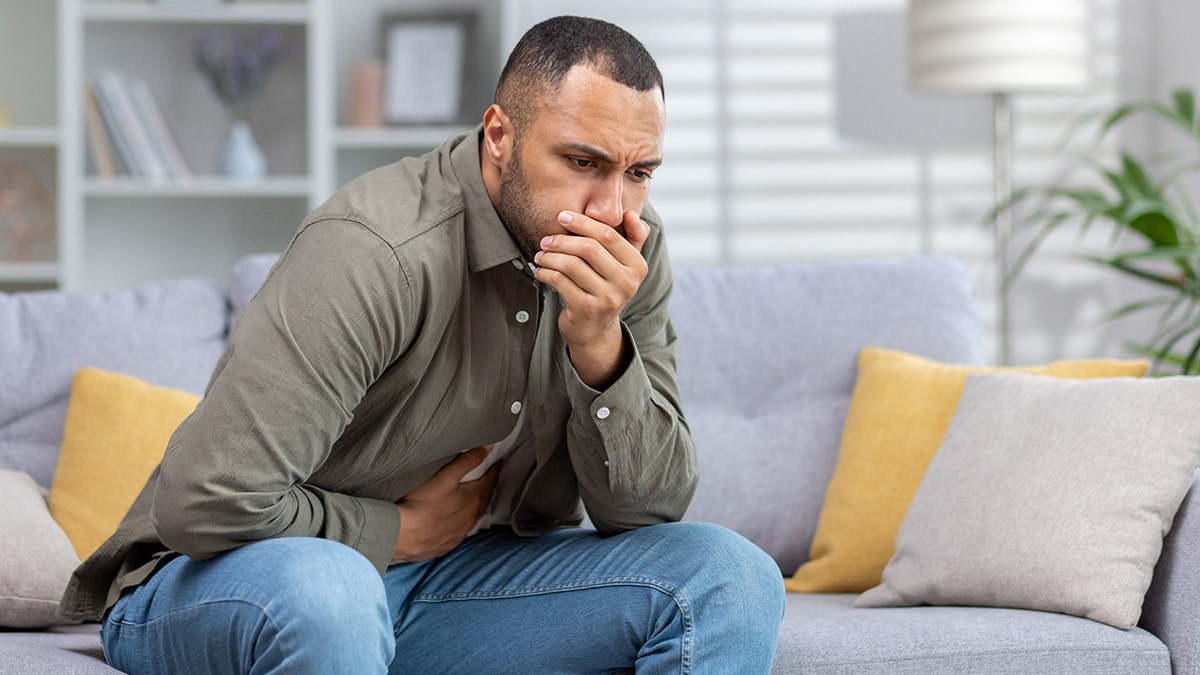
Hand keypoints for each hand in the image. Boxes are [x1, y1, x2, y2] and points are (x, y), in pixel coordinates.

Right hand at [392, 446, 499, 562]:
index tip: (498, 462)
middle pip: (484, 499)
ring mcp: (459, 533)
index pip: (490, 481)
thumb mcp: (446, 477)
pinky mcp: (447, 544)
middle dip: (487, 487)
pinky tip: (454, 521)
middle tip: (489, 478)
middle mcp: (470, 518)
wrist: (403, 536)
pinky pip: (460, 531)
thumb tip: (487, 449)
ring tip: (473, 498)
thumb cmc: (422, 505)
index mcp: (473, 500)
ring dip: (475, 506)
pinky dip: (461, 522)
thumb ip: (468, 461)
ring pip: (473, 516)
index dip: (495, 470)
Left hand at [534, 209, 649, 387]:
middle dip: (561, 240)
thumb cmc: (606, 288)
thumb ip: (632, 237)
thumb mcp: (625, 264)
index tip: (562, 216)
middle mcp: (627, 283)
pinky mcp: (587, 310)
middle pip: (588, 248)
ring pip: (571, 264)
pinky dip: (545, 273)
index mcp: (638, 266)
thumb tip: (630, 214)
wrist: (596, 330)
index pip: (608, 235)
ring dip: (550, 256)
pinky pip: (560, 282)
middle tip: (546, 239)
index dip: (583, 222)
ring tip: (541, 255)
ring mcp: (607, 298)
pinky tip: (541, 271)